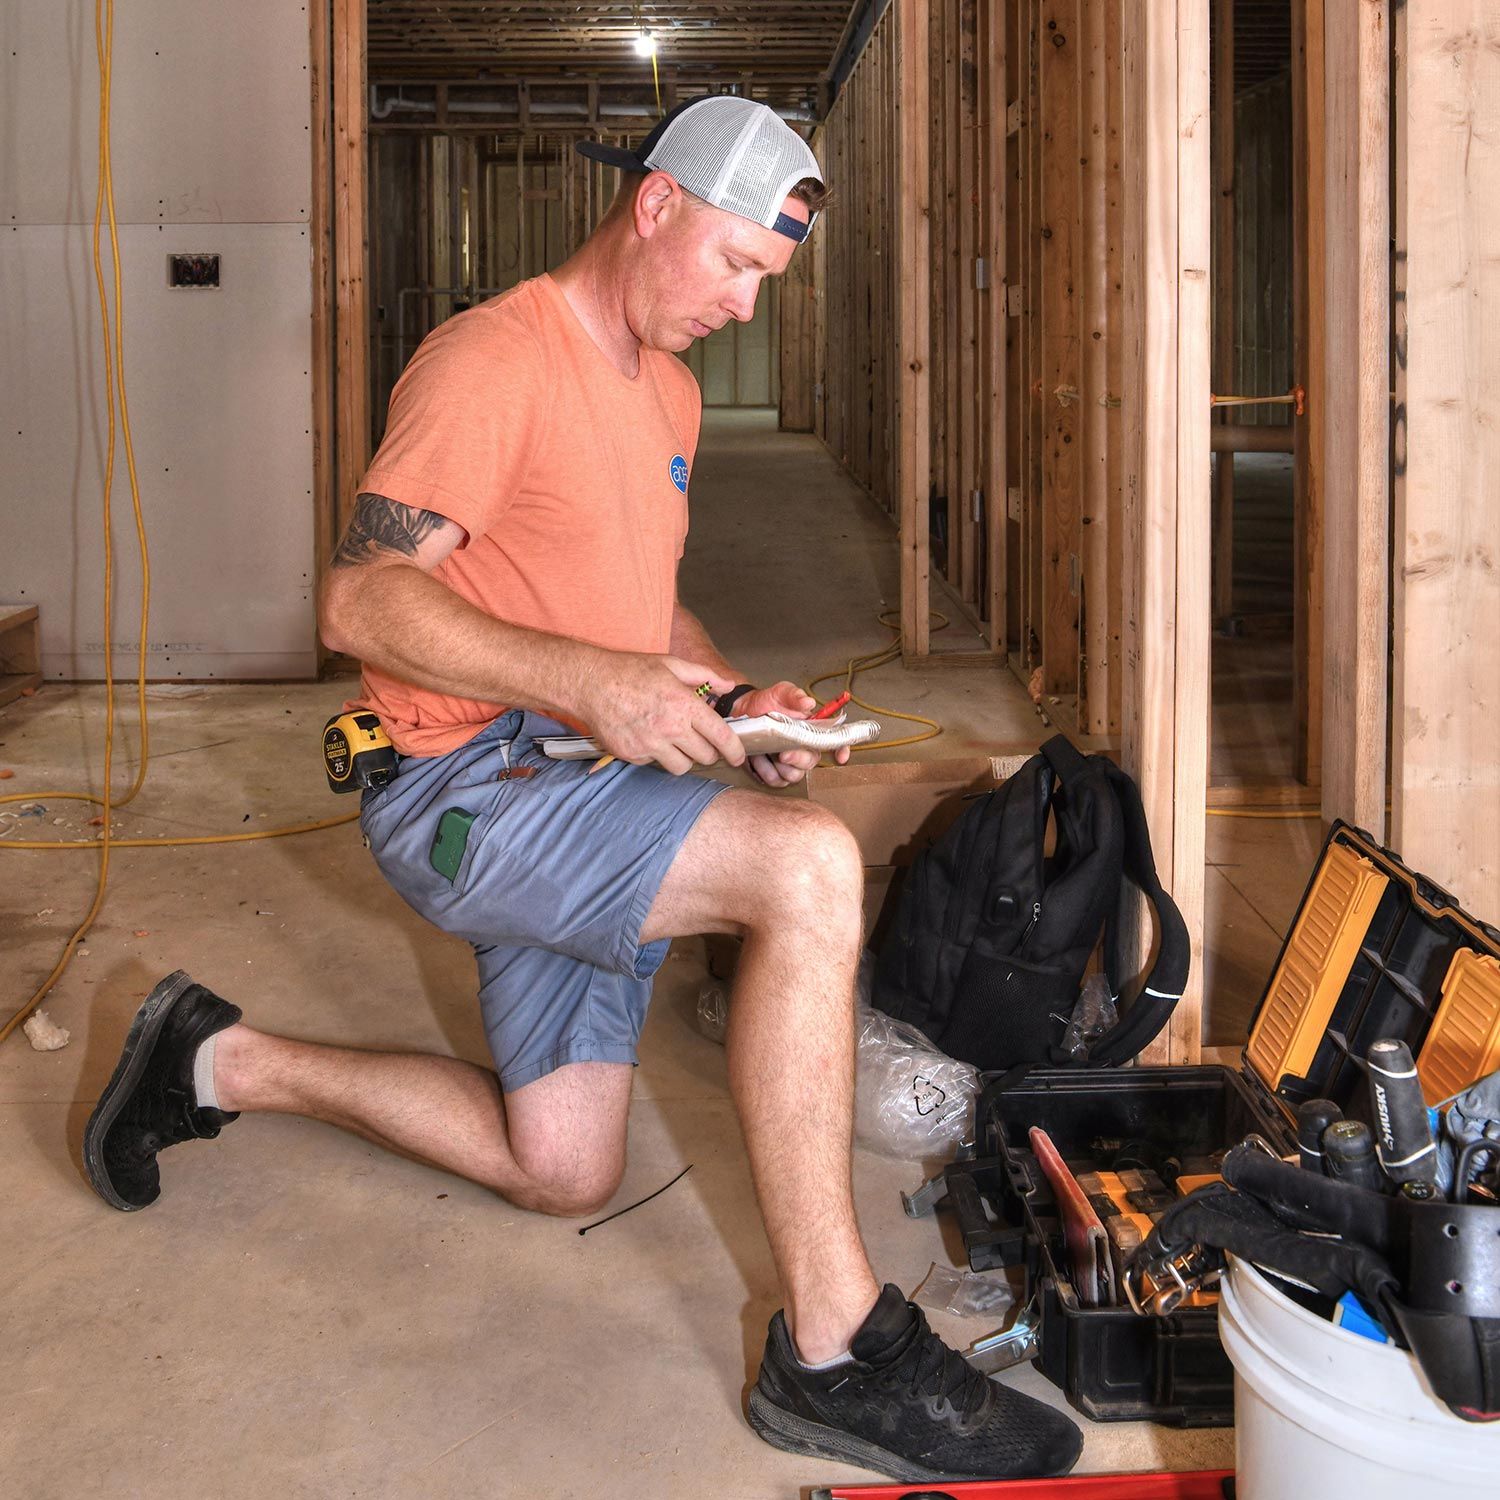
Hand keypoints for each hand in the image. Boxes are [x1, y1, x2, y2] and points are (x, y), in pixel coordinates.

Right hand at [582, 654, 745, 774]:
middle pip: (705, 757)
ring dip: (683, 758)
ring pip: (682, 767)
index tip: (738, 756)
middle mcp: (670, 728)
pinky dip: (655, 755)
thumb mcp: (671, 664)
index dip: (735, 750)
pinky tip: (647, 737)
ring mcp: (650, 744)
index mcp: (684, 705)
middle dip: (708, 751)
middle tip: (701, 741)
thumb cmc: (630, 671)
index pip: (721, 737)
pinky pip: (654, 764)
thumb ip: (704, 675)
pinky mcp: (633, 755)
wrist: (591, 683)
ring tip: (675, 742)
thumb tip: (727, 685)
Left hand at [734, 681, 852, 788]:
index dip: (841, 750)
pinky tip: (757, 759)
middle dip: (798, 760)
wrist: (743, 710)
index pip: (835, 741)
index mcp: (812, 729)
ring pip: (795, 776)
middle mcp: (804, 747)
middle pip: (812, 762)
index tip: (840, 758)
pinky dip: (765, 772)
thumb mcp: (781, 692)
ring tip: (766, 752)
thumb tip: (808, 702)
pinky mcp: (774, 771)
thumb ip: (795, 696)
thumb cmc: (767, 701)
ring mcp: (790, 762)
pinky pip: (776, 781)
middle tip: (783, 753)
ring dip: (780, 767)